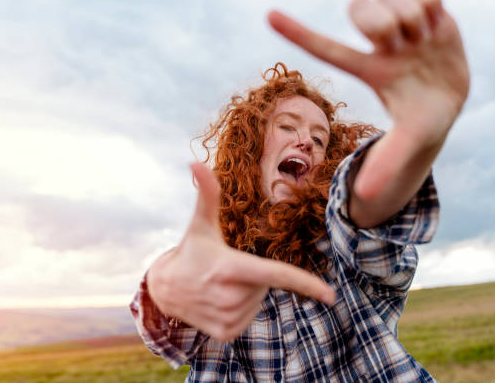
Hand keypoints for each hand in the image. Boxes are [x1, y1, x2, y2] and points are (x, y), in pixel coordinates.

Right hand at [147, 163, 335, 340]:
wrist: (163, 290)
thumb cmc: (190, 252)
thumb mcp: (201, 224)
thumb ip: (207, 194)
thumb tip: (196, 162)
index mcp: (231, 268)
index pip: (277, 275)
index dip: (306, 284)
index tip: (331, 295)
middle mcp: (231, 297)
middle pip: (267, 285)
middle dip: (255, 276)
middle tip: (227, 270)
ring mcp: (227, 318)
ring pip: (258, 302)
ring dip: (247, 293)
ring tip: (220, 286)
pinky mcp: (225, 334)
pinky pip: (248, 319)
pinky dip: (240, 310)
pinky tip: (219, 302)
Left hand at [268, 0, 469, 199]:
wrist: (452, 101)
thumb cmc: (423, 122)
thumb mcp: (408, 141)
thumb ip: (385, 164)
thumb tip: (361, 198)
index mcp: (368, 69)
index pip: (326, 47)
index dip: (297, 32)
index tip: (268, 17)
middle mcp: (380, 43)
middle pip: (360, 9)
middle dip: (377, 22)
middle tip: (396, 42)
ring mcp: (403, 24)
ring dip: (409, 16)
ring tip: (422, 40)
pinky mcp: (429, 10)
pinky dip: (430, 2)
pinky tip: (436, 25)